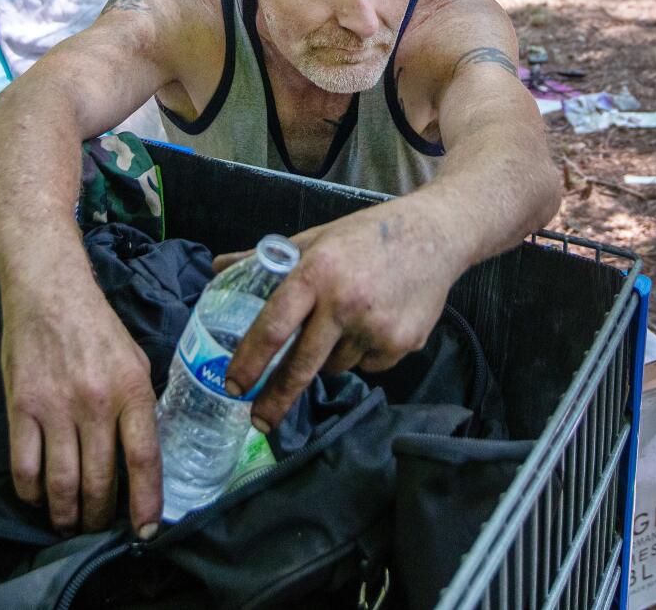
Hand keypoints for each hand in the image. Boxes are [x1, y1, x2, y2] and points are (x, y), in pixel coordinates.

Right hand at [0, 278, 163, 538]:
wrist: (49, 291)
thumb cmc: (97, 327)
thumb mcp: (136, 360)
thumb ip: (140, 406)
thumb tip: (143, 455)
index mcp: (133, 390)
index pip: (144, 459)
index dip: (146, 502)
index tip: (147, 531)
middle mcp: (96, 403)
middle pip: (100, 481)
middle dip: (99, 517)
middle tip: (97, 528)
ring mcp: (56, 407)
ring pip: (61, 483)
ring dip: (65, 514)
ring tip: (67, 522)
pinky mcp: (21, 407)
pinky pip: (24, 467)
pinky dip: (30, 493)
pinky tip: (36, 497)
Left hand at [219, 200, 462, 432]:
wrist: (436, 235)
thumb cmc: (368, 235)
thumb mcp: (315, 238)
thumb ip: (266, 259)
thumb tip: (218, 266)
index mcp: (317, 273)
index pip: (274, 325)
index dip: (250, 360)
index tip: (234, 385)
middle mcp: (345, 303)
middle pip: (302, 365)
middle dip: (276, 398)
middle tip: (259, 421)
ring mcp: (376, 327)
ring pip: (336, 365)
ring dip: (329, 356)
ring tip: (346, 320)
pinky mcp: (402, 344)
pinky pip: (368, 365)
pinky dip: (363, 353)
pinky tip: (375, 321)